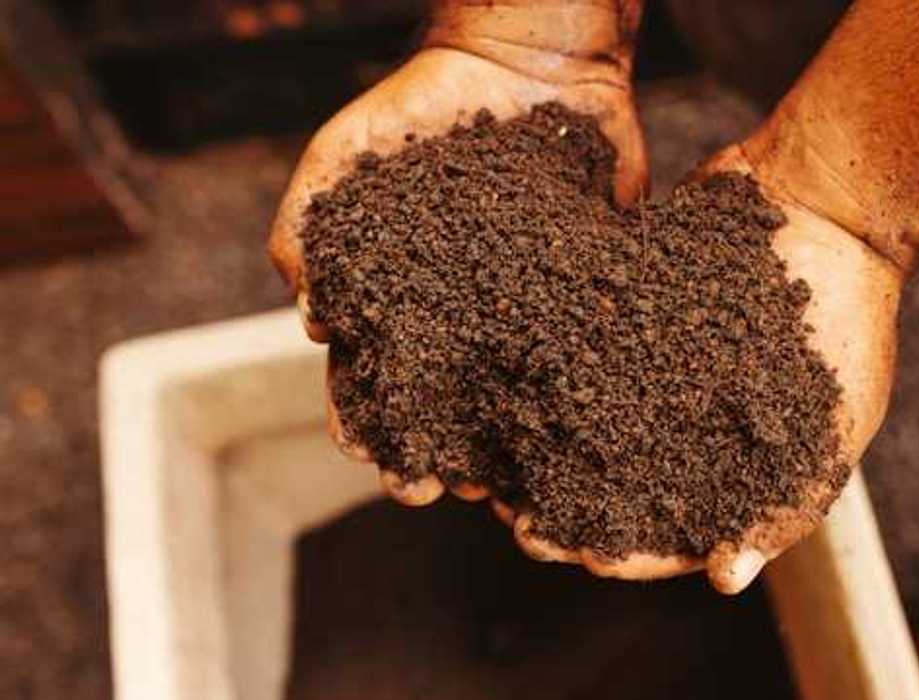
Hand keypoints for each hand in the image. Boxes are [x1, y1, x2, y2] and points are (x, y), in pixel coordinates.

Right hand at [267, 6, 648, 541]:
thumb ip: (308, 223)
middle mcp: (458, 317)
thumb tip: (309, 317)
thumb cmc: (419, 107)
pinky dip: (571, 401)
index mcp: (398, 297)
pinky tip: (567, 438)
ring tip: (498, 485)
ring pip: (508, 398)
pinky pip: (577, 359)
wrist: (522, 61)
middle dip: (428, 455)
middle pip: (438, 406)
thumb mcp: (346, 156)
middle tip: (431, 491)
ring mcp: (521, 310)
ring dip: (496, 447)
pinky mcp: (582, 293)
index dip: (363, 423)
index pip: (369, 379)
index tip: (368, 457)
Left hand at [500, 135, 905, 593]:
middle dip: (568, 513)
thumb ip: (787, 502)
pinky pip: (575, 358)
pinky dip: (543, 379)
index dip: (631, 554)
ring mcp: (652, 370)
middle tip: (523, 527)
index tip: (592, 562)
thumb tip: (728, 580)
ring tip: (496, 478)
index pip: (674, 534)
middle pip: (614, 489)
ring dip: (539, 457)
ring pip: (580, 428)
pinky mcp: (624, 316)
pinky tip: (508, 391)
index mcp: (733, 464)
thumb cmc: (848, 318)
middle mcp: (685, 424)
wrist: (828, 205)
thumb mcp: (836, 420)